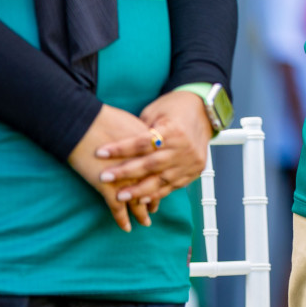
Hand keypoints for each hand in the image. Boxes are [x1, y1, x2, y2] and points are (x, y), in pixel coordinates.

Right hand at [68, 104, 160, 230]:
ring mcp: (126, 178)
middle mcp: (141, 167)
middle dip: (154, 199)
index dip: (162, 181)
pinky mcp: (108, 187)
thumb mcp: (131, 125)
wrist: (83, 124)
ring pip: (137, 201)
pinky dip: (122, 219)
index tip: (163, 188)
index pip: (160, 171)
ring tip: (145, 221)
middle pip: (152, 188)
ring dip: (141, 212)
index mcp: (149, 151)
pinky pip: (117, 208)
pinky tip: (126, 227)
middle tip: (154, 208)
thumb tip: (148, 140)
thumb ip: (142, 137)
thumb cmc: (104, 120)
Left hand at [96, 90, 213, 208]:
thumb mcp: (156, 112)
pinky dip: (157, 194)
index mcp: (174, 129)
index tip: (100, 152)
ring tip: (120, 196)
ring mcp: (191, 161)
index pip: (143, 142)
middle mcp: (184, 147)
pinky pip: (174, 186)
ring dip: (139, 190)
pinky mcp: (195, 170)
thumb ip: (141, 131)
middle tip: (105, 177)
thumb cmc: (175, 108)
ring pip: (162, 179)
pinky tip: (142, 199)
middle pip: (151, 164)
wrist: (205, 111)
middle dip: (126, 172)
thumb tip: (119, 147)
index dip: (120, 149)